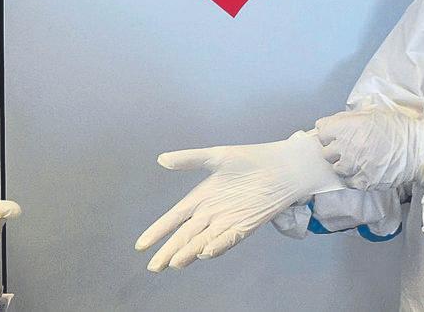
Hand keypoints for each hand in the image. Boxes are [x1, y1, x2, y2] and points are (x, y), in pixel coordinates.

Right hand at [135, 131, 341, 271]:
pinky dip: (217, 246)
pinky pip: (229, 239)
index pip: (173, 219)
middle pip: (185, 236)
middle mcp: (211, 214)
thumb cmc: (250, 160)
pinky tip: (205, 252)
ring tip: (174, 263)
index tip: (140, 246)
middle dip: (169, 251)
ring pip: (203, 242)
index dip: (158, 232)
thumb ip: (189, 159)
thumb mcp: (216, 156)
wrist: (283, 167)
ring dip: (189, 253)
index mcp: (200, 198)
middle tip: (154, 267)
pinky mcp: (246, 225)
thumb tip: (161, 160)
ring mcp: (228, 221)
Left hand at [316, 108, 423, 190]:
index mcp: (346, 127)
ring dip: (344, 164)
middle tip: (350, 147)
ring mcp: (353, 166)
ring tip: (359, 160)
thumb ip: (347, 118)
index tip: (338, 134)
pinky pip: (348, 182)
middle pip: (326, 152)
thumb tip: (331, 123)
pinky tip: (364, 170)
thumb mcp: (371, 113)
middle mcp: (346, 147)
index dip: (330, 132)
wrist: (419, 149)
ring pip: (336, 168)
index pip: (321, 131)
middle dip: (335, 149)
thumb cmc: (397, 128)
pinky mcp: (363, 182)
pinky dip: (353, 177)